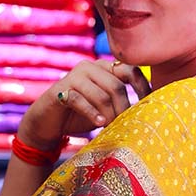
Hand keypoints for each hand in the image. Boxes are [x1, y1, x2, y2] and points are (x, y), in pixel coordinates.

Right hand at [17, 58, 151, 149]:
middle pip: (116, 86)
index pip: (130, 70)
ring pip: (101, 94)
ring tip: (111, 128)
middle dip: (123, 108)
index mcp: (105, 68)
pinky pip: (80, 100)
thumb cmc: (80, 116)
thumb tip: (147, 113)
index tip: (149, 107)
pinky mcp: (61, 90)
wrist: (46, 123)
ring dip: (109, 114)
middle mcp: (90, 67)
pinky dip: (92, 113)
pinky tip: (98, 123)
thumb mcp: (105, 108)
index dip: (142, 87)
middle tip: (125, 125)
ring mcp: (74, 76)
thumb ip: (121, 103)